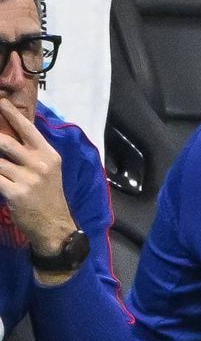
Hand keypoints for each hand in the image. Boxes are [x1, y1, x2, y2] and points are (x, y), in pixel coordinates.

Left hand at [0, 98, 80, 254]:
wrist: (55, 226)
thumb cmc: (48, 197)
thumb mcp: (47, 171)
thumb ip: (31, 153)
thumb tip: (8, 137)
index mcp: (49, 155)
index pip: (27, 128)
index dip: (10, 113)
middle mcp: (40, 163)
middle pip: (5, 142)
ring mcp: (28, 178)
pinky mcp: (15, 192)